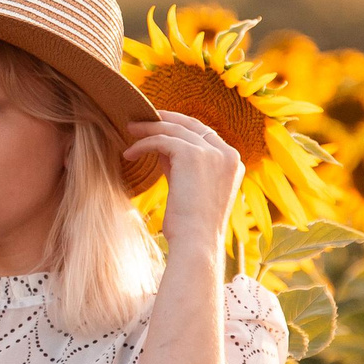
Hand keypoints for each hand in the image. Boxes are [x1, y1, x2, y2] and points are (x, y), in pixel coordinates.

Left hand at [122, 111, 243, 251]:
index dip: (181, 127)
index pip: (205, 134)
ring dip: (149, 128)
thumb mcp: (190, 187)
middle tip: (141, 120)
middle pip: (191, 125)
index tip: (160, 125)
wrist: (196, 243)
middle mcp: (227, 153)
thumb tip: (161, 146)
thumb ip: (182, 165)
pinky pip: (162, 140)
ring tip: (130, 131)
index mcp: (233, 162)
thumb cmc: (191, 225)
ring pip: (174, 129)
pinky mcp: (192, 154)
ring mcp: (212, 152)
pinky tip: (129, 154)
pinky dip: (143, 144)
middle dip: (164, 120)